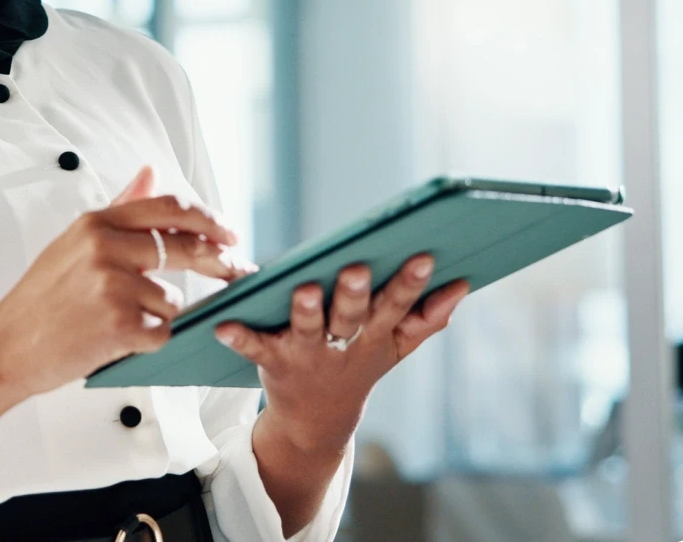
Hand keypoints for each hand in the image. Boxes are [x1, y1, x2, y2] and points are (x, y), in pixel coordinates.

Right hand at [0, 165, 256, 401]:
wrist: (5, 347)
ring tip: (118, 320)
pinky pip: (161, 331)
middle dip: (217, 261)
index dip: (208, 218)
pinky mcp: (119, 323)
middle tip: (236, 270)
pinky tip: (116, 338)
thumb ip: (119, 207)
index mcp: (97, 222)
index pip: (169, 207)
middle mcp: (106, 247)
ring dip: (158, 314)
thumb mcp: (74, 241)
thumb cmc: (41, 297)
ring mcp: (113, 284)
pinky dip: (148, 339)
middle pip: (184, 246)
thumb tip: (151, 171)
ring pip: (172, 299)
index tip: (229, 231)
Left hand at [214, 254, 469, 452]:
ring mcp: (306, 353)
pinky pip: (254, 347)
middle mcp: (341, 344)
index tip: (424, 258)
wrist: (315, 423)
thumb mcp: (396, 348)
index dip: (410, 284)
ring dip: (305, 310)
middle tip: (356, 269)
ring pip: (306, 328)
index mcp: (373, 336)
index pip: (396, 306)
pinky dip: (239, 337)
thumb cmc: (358, 366)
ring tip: (304, 288)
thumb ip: (427, 319)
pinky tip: (222, 325)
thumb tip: (460, 285)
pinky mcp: (272, 359)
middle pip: (350, 316)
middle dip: (355, 294)